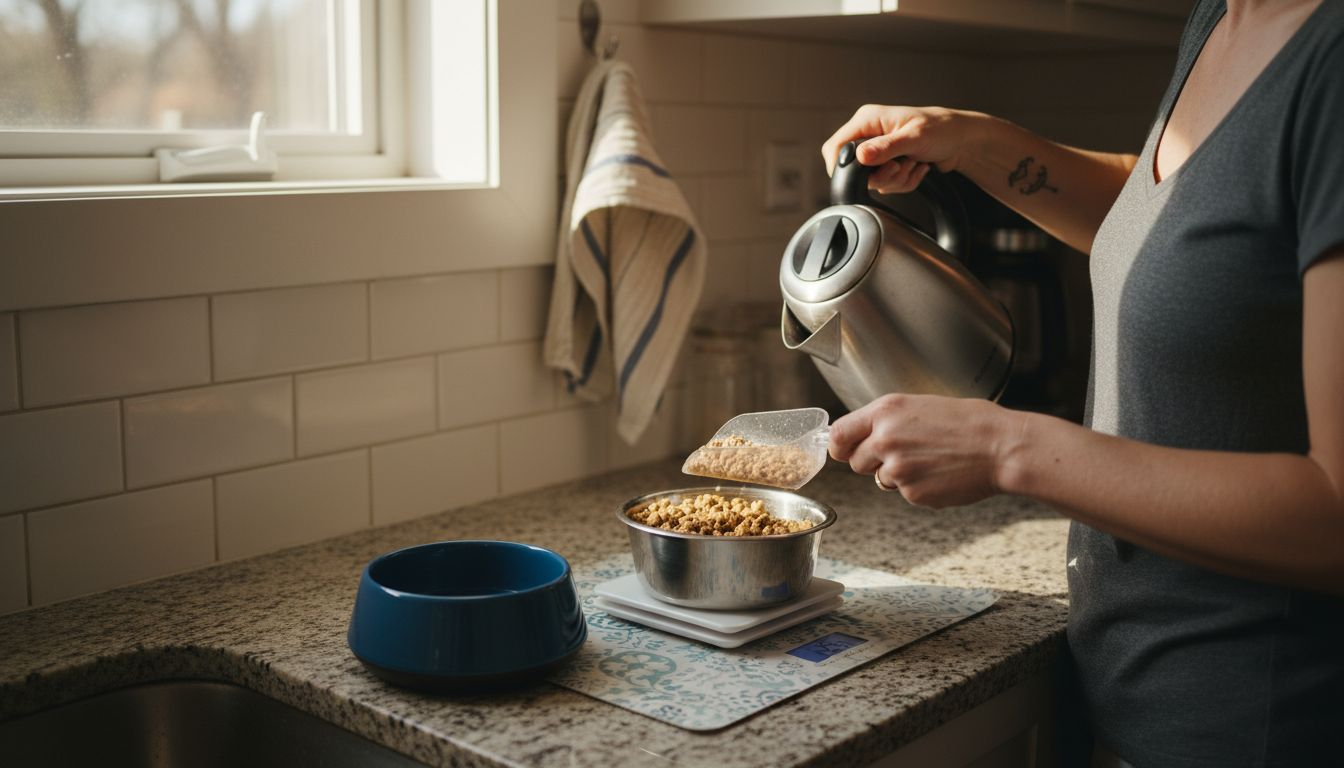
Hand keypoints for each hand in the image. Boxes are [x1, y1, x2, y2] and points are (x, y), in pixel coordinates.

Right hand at [821, 105, 986, 194]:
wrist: (962, 140)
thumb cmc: (942, 128)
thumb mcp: (914, 137)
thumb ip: (886, 148)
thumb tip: (860, 157)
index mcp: (868, 120)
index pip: (836, 146)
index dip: (841, 166)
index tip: (859, 176)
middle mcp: (870, 135)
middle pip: (854, 170)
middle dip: (881, 176)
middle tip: (900, 166)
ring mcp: (879, 151)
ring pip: (873, 181)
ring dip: (897, 179)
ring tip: (914, 163)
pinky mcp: (888, 164)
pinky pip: (887, 185)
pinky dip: (904, 182)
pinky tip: (917, 168)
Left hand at [828, 393, 1023, 508]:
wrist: (1001, 448)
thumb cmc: (968, 423)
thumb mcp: (920, 405)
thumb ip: (886, 421)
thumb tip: (860, 435)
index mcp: (885, 412)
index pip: (838, 434)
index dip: (839, 446)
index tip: (843, 450)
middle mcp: (885, 439)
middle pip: (855, 462)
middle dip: (873, 461)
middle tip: (905, 453)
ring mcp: (897, 469)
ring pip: (881, 479)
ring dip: (897, 475)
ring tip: (929, 460)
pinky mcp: (912, 493)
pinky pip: (904, 493)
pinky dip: (919, 487)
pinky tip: (940, 473)